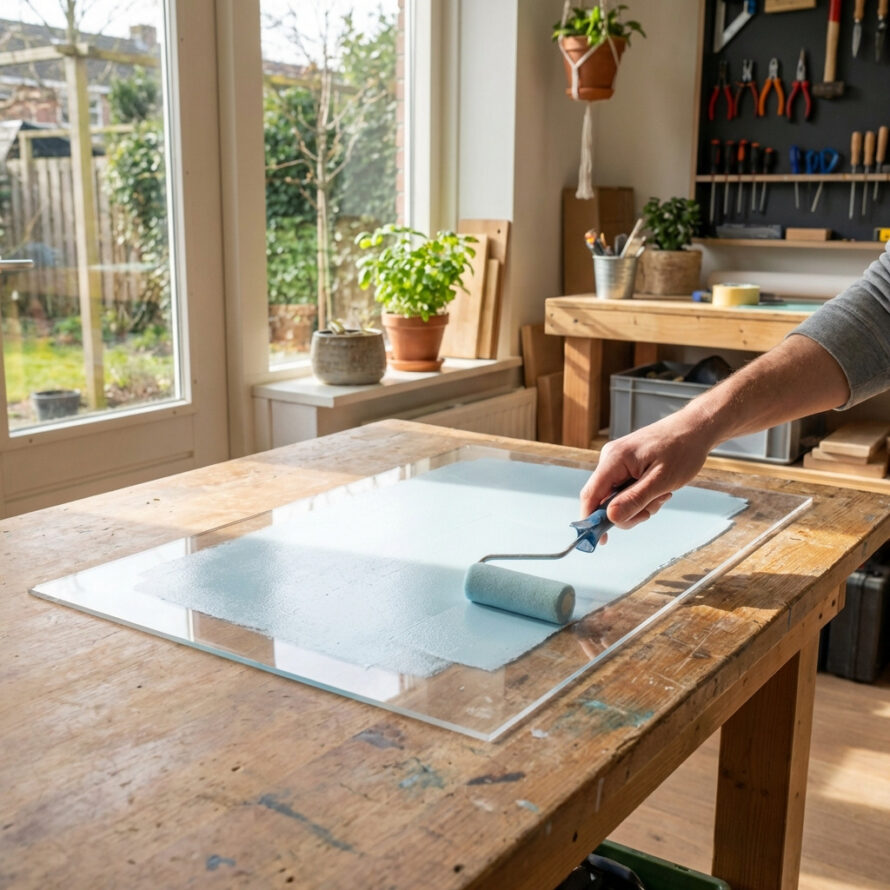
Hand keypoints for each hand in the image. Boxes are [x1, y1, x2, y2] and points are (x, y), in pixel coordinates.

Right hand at [580, 409, 715, 529]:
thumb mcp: (661, 480)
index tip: (598, 541)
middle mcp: (610, 459)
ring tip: (661, 494)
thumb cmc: (682, 449)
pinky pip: (625, 490)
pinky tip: (659, 490)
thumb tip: (611, 518)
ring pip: (617, 498)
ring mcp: (617, 462)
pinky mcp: (625, 466)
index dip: (590, 520)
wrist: (694, 429)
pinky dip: (641, 497)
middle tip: (651, 510)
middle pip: (604, 500)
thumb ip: (635, 499)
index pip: (591, 495)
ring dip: (639, 505)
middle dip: (627, 512)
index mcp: (614, 459)